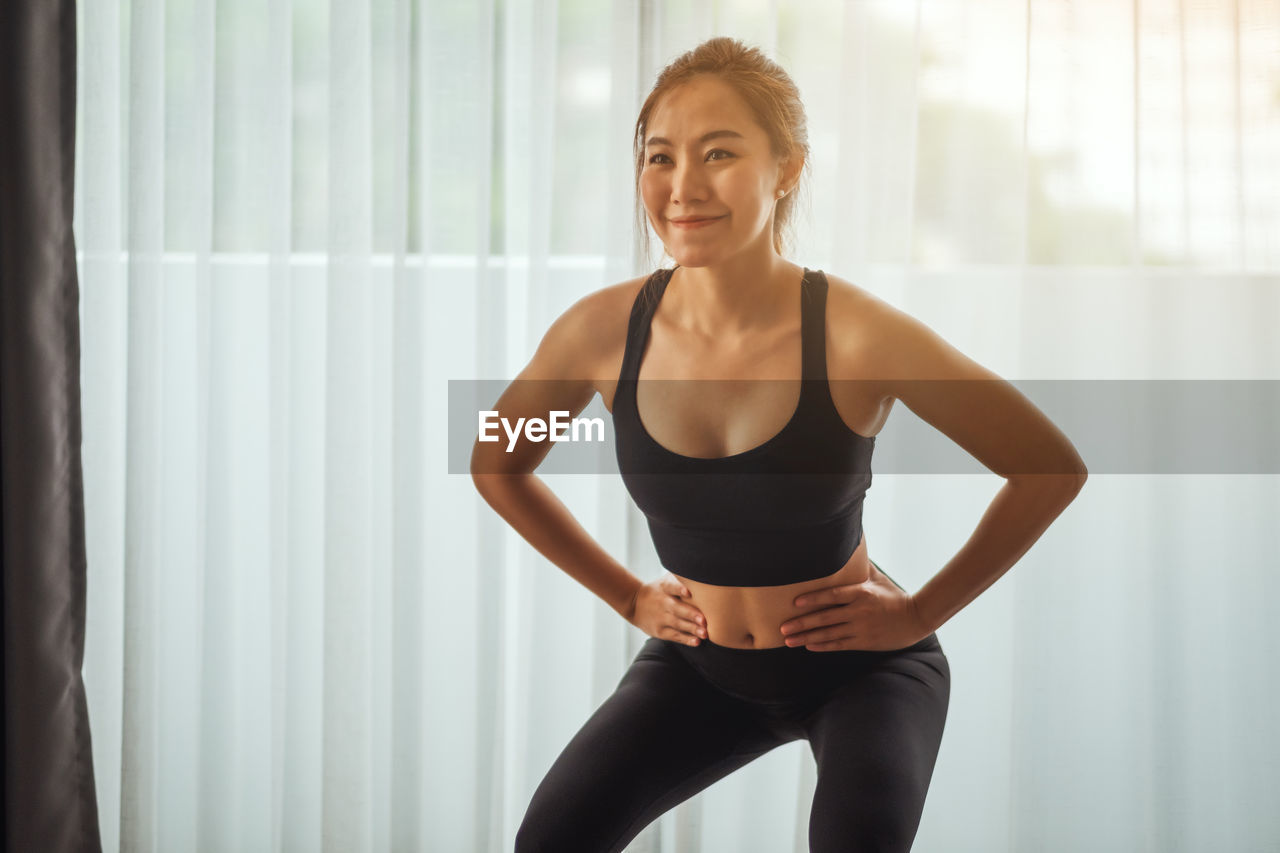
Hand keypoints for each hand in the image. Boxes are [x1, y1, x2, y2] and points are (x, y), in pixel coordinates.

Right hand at [627, 573, 707, 646]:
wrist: (634, 604)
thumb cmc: (659, 590)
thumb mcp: (665, 580)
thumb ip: (680, 578)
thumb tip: (702, 572)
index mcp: (664, 588)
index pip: (671, 586)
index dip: (679, 588)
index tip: (689, 592)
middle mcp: (662, 603)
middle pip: (677, 609)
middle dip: (691, 615)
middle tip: (704, 620)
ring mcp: (661, 618)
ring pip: (678, 624)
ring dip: (692, 629)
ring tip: (705, 634)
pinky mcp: (660, 631)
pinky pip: (674, 636)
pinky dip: (686, 639)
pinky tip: (696, 642)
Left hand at [779, 563, 929, 651]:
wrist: (916, 618)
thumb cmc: (894, 595)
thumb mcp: (878, 578)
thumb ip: (860, 567)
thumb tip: (848, 546)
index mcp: (861, 592)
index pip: (832, 595)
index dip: (813, 599)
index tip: (795, 603)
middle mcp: (858, 611)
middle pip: (825, 618)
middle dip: (801, 623)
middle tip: (783, 627)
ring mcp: (861, 628)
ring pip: (828, 634)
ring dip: (806, 637)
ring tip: (788, 640)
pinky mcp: (865, 642)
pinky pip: (839, 645)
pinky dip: (823, 646)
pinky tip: (809, 646)